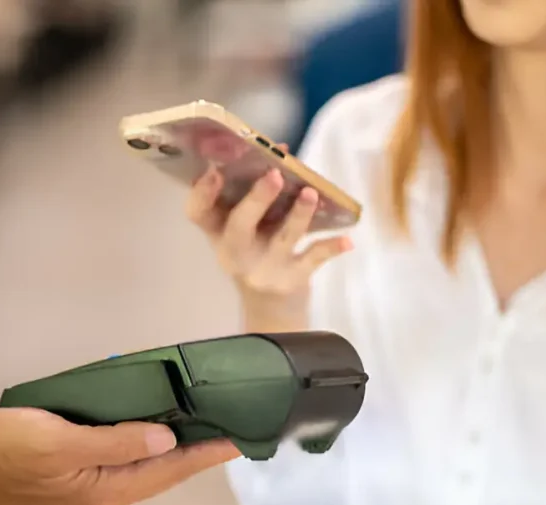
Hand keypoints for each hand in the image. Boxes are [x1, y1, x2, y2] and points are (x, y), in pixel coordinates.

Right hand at [0, 409, 238, 504]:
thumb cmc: (4, 451)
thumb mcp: (60, 442)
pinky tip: (155, 425)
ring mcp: (92, 488)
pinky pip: (124, 458)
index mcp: (109, 489)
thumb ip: (115, 441)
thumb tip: (167, 439)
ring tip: (205, 422)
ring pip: (146, 465)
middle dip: (200, 449)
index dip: (209, 452)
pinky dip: (146, 442)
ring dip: (176, 446)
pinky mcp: (78, 476)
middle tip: (232, 425)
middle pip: (166, 470)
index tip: (243, 438)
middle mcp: (108, 494)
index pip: (173, 469)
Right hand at [186, 155, 351, 329]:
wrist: (273, 311)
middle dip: (257, 199)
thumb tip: (282, 153)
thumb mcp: (246, 232)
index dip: (201, 193)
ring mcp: (265, 269)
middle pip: (239, 226)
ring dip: (298, 215)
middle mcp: (236, 253)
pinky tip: (347, 240)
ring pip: (281, 239)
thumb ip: (255, 197)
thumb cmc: (258, 255)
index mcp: (219, 234)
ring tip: (311, 194)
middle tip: (275, 174)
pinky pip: (312, 260)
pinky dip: (330, 249)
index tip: (213, 170)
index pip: (198, 214)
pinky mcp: (292, 281)